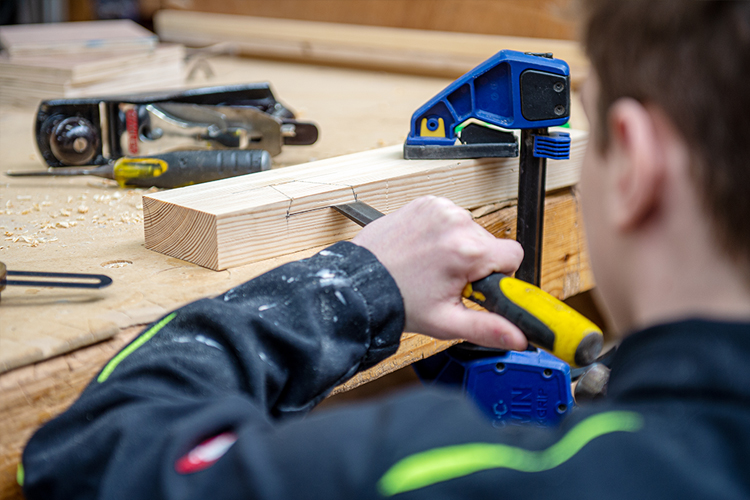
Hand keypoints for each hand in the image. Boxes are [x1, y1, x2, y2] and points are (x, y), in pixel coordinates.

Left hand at [352, 196, 527, 350]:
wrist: (361, 283)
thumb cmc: (398, 300)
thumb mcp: (447, 322)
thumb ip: (488, 329)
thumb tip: (520, 337)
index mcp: (467, 249)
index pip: (514, 255)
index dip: (499, 275)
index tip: (476, 286)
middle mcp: (456, 222)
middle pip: (490, 243)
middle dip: (475, 263)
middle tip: (446, 280)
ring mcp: (439, 209)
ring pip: (471, 230)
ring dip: (459, 247)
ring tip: (432, 266)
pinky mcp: (426, 203)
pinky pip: (451, 218)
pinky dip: (443, 234)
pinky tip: (425, 251)